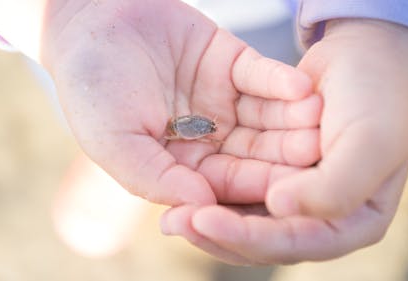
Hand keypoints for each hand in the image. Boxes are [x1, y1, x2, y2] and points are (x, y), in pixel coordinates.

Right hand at [37, 0, 320, 205]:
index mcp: (182, 164)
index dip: (256, 187)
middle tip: (318, 156)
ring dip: (293, 119)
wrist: (89, 20)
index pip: (225, 184)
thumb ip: (155, 176)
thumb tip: (203, 205)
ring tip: (317, 119)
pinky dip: (280, 81)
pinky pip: (261, 75)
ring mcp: (223, 100)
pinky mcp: (232, 62)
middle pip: (255, 153)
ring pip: (266, 116)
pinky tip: (302, 87)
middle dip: (285, 155)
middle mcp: (208, 137)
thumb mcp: (113, 139)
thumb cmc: (91, 87)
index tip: (290, 192)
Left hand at [161, 19, 407, 264]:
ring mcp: (296, 196)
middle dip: (218, 232)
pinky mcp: (274, 173)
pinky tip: (182, 188)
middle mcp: (320, 215)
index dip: (248, 236)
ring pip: (247, 217)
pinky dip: (214, 190)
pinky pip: (240, 188)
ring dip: (209, 215)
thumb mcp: (370, 142)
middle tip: (174, 223)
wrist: (366, 57)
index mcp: (353, 222)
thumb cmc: (375, 99)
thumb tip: (280, 209)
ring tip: (170, 215)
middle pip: (264, 239)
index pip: (295, 242)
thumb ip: (335, 188)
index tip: (204, 219)